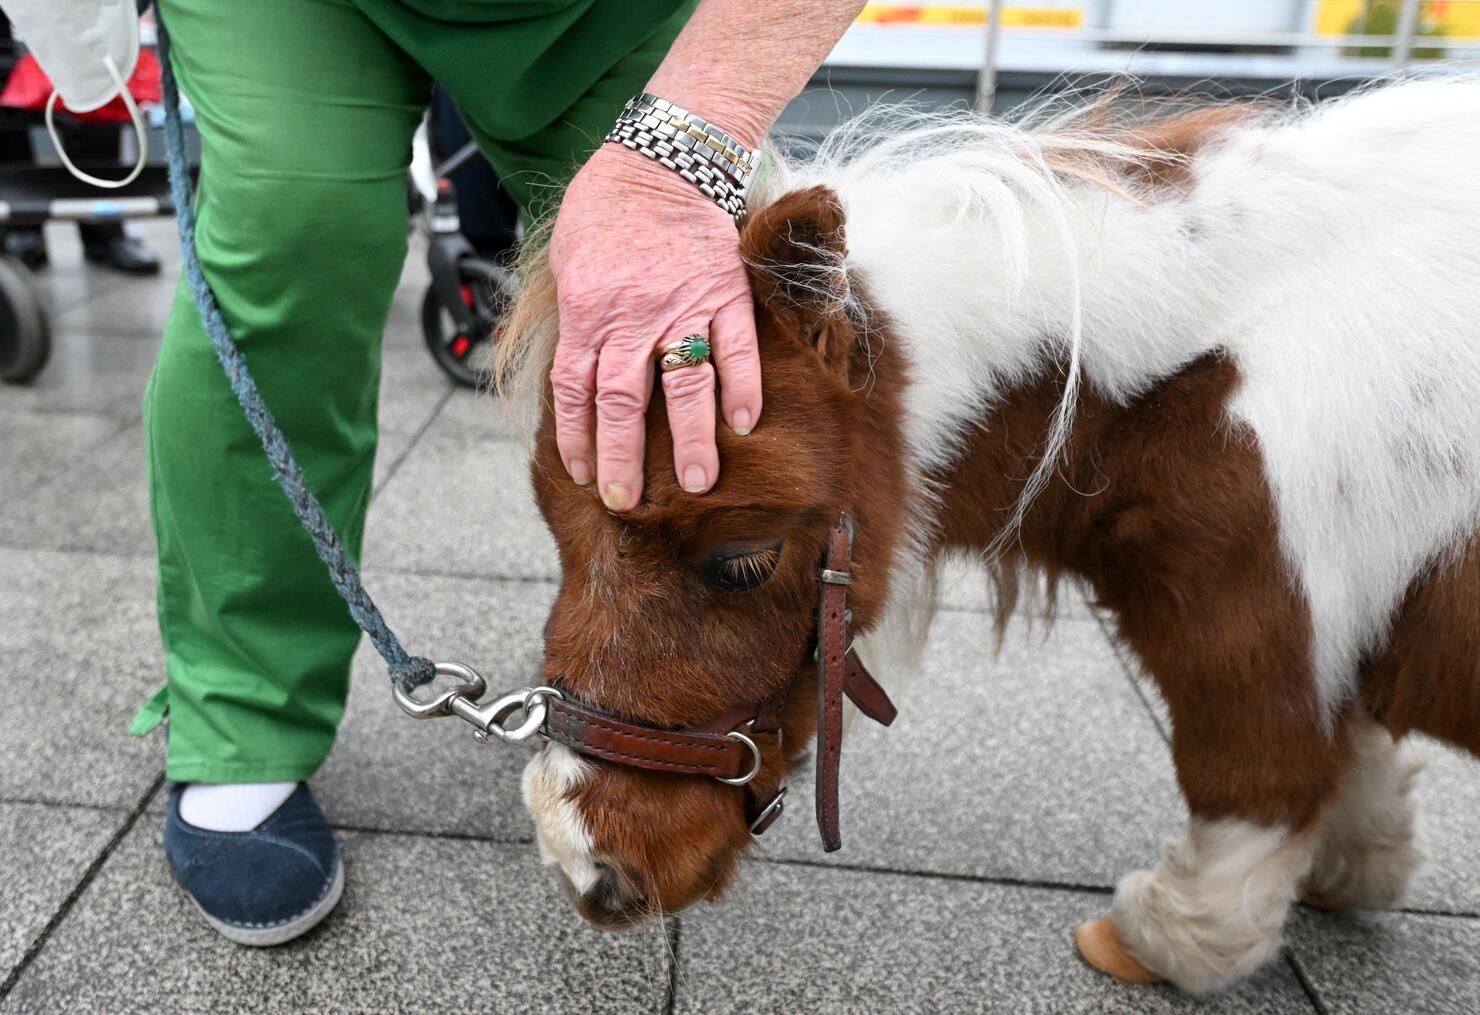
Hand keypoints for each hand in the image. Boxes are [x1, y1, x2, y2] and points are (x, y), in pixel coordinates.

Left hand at [548, 145, 760, 511]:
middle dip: (625, 458)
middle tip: (630, 502)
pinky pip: (736, 346)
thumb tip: (575, 366)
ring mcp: (683, 306)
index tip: (585, 476)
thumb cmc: (605, 206)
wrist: (661, 157)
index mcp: (587, 312)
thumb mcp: (566, 258)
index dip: (578, 439)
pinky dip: (743, 385)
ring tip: (700, 483)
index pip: (576, 391)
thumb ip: (574, 317)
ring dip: (692, 439)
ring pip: (684, 384)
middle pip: (624, 402)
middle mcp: (632, 317)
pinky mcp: (725, 291)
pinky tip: (745, 422)